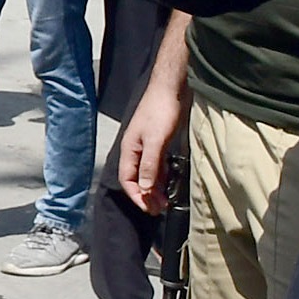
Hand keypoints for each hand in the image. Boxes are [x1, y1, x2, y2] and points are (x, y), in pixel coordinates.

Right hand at [117, 74, 184, 214]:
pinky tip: (168, 183)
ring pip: (147, 173)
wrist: (171, 88)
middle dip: (145, 196)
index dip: (137, 196)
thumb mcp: (156, 140)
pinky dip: (161, 177)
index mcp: (129, 150)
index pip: (128, 180)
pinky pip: (156, 165)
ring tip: (165, 201)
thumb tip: (143, 187)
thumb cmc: (161, 111)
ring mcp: (147, 146)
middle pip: (136, 179)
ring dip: (154, 188)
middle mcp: (135, 150)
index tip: (149, 209)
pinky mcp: (158, 142)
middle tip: (159, 210)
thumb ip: (149, 164)